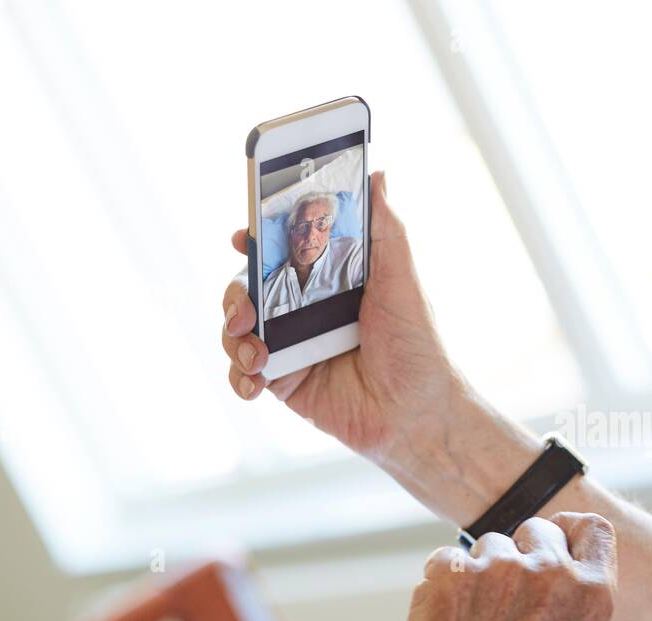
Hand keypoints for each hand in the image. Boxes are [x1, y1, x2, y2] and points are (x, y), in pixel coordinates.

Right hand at [220, 170, 461, 464]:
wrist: (418, 414)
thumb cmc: (418, 345)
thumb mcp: (402, 279)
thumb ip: (384, 227)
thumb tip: (378, 173)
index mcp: (330, 278)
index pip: (282, 249)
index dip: (256, 239)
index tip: (242, 235)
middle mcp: (305, 308)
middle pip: (247, 286)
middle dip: (235, 292)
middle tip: (245, 305)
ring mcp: (291, 345)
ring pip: (237, 328)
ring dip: (233, 335)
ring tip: (256, 351)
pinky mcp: (284, 382)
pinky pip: (243, 373)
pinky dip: (238, 375)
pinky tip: (255, 378)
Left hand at [386, 513, 616, 620]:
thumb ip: (566, 598)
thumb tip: (548, 557)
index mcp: (593, 596)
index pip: (594, 528)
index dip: (569, 530)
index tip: (551, 541)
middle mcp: (553, 576)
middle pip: (537, 529)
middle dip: (519, 553)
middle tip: (501, 603)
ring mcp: (502, 570)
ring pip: (489, 544)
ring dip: (478, 573)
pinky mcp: (452, 573)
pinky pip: (446, 558)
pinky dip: (441, 585)